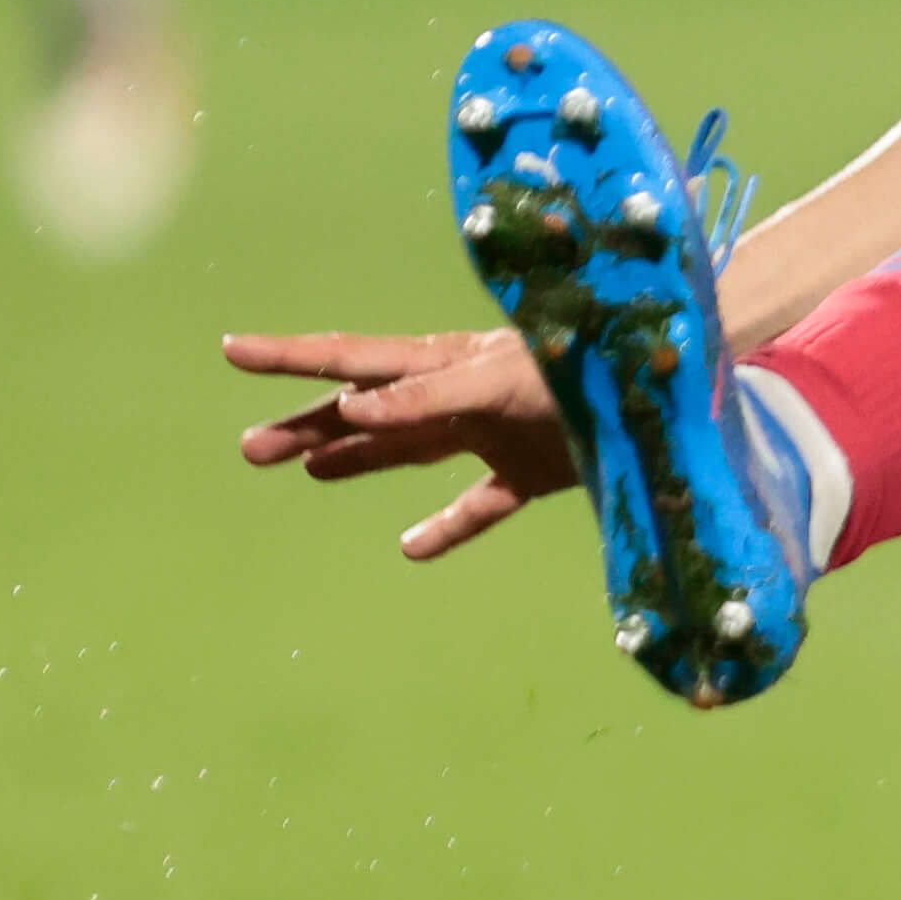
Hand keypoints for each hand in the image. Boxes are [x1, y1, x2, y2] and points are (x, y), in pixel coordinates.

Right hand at [222, 324, 575, 562]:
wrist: (669, 391)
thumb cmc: (586, 366)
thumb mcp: (500, 379)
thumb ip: (428, 394)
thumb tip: (349, 406)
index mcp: (445, 361)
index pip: (351, 358)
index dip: (290, 357)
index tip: (231, 350)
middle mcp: (459, 392)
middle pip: (365, 410)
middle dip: (305, 424)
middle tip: (247, 448)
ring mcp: (493, 431)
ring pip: (407, 450)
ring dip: (354, 460)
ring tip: (302, 468)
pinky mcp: (532, 471)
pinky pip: (479, 504)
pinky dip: (446, 526)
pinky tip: (411, 549)